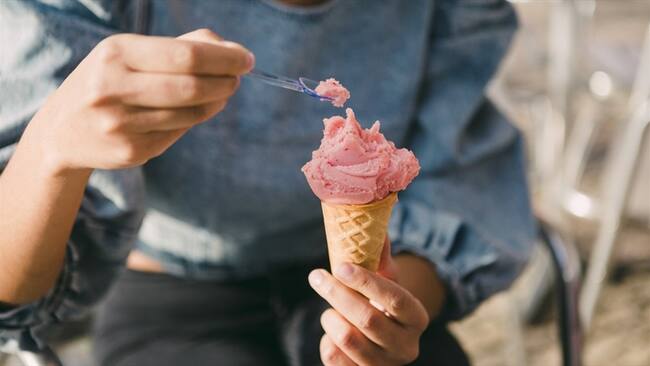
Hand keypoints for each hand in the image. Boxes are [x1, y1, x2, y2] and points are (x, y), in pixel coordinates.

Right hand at [27, 28, 252, 174]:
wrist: (63, 130)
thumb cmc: (110, 81)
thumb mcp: (131, 53)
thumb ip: (181, 47)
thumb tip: (231, 50)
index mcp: (116, 54)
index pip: (185, 55)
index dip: (224, 58)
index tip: (246, 59)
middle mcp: (113, 88)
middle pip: (192, 86)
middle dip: (225, 81)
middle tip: (237, 79)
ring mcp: (121, 124)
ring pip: (190, 113)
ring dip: (216, 102)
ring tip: (221, 93)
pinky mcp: (131, 151)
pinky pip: (179, 133)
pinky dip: (195, 120)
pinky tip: (193, 111)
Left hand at [309, 241, 430, 364]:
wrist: (383, 344)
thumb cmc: (383, 305)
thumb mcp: (388, 282)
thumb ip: (381, 258)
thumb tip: (376, 229)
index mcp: (417, 318)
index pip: (395, 298)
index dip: (366, 282)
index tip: (341, 265)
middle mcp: (406, 347)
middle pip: (367, 318)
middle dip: (337, 294)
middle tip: (316, 275)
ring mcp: (384, 365)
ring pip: (348, 339)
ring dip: (330, 317)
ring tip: (329, 309)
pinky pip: (333, 357)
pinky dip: (326, 339)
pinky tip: (332, 331)